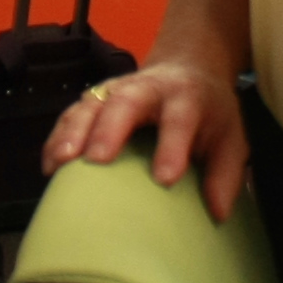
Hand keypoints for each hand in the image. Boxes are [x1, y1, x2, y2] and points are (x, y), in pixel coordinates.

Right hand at [37, 59, 248, 221]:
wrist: (187, 69)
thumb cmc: (208, 114)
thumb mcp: (231, 139)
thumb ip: (225, 175)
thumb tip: (217, 214)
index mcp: (187, 96)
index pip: (180, 117)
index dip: (172, 146)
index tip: (165, 179)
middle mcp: (149, 88)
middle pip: (126, 101)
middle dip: (110, 129)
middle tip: (98, 160)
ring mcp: (117, 90)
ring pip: (91, 105)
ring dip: (74, 132)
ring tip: (61, 164)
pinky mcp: (95, 100)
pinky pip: (72, 115)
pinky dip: (58, 138)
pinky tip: (50, 165)